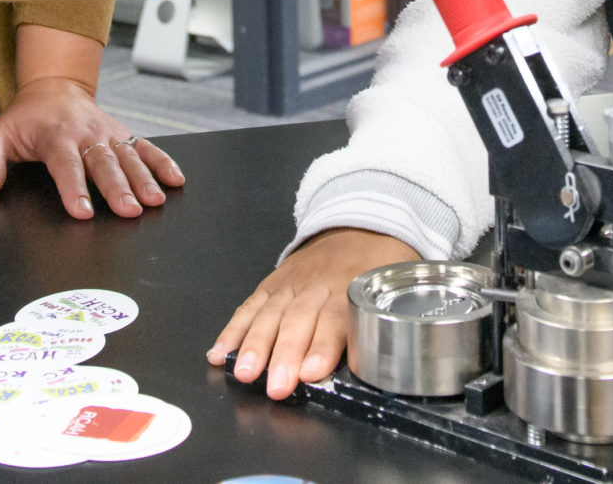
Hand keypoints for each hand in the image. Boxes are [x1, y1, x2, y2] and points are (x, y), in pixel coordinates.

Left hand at [0, 77, 183, 220]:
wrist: (54, 88)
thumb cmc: (26, 119)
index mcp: (55, 136)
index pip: (66, 165)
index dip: (74, 188)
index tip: (83, 211)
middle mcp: (86, 134)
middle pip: (103, 163)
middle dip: (117, 187)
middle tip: (129, 210)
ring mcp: (108, 134)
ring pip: (128, 157)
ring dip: (143, 179)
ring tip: (154, 200)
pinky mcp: (123, 136)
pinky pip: (145, 148)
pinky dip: (162, 162)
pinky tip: (176, 179)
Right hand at [208, 228, 416, 398]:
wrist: (358, 226)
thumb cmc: (378, 265)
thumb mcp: (394, 286)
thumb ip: (386, 318)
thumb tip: (383, 362)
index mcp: (352, 287)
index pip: (336, 319)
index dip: (323, 346)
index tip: (311, 372)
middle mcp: (317, 286)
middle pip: (298, 321)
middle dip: (284, 355)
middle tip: (276, 386)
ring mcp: (290, 284)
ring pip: (270, 314)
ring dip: (254, 345)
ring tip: (243, 372)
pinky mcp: (271, 285)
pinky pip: (249, 307)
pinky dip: (233, 330)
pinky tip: (219, 353)